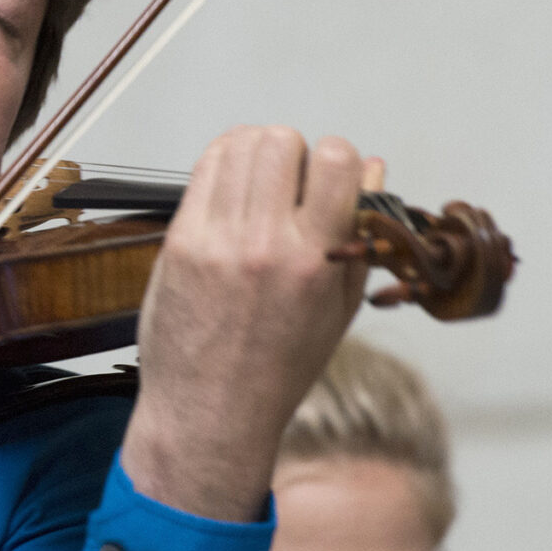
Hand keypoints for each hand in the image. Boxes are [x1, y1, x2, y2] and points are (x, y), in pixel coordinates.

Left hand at [118, 128, 370, 522]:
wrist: (212, 410)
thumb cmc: (280, 366)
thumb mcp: (341, 308)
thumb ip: (360, 234)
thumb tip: (371, 168)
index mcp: (317, 260)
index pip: (336, 160)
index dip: (336, 160)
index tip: (327, 182)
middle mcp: (266, 243)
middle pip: (281, 140)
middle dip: (292, 154)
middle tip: (288, 185)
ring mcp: (217, 239)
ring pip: (238, 145)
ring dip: (254, 153)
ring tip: (257, 186)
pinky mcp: (180, 242)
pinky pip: (202, 171)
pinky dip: (221, 167)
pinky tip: (228, 193)